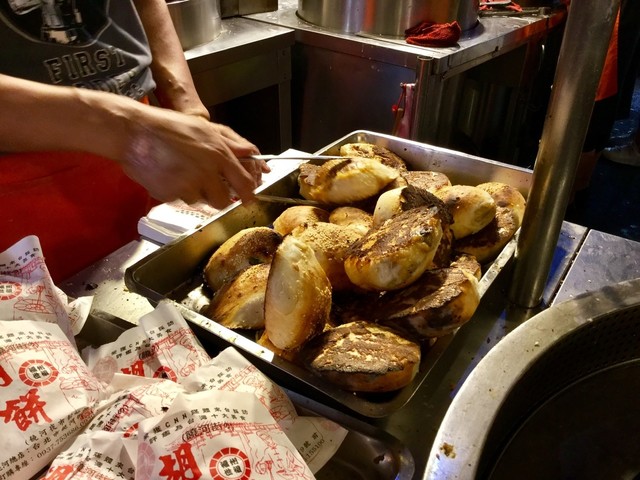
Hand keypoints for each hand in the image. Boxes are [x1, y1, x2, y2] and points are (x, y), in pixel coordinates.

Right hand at [120, 108, 260, 207]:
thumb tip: (251, 153)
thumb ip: (231, 143)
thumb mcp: (204, 128)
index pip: (243, 183)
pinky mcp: (170, 195)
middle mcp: (206, 172)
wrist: (133, 133)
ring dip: (196, 193)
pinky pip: (180, 200)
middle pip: (223, 201)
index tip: (247, 198)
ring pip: (201, 201)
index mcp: (218, 154)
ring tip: (182, 174)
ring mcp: (188, 186)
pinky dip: (177, 192)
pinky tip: (169, 175)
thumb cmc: (168, 127)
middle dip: (218, 197)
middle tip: (208, 187)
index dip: (248, 193)